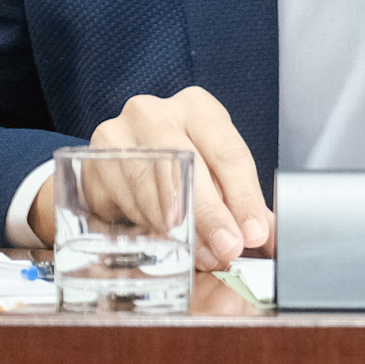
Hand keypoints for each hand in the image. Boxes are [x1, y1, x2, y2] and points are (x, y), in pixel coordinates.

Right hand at [29, 86, 272, 272]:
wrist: (118, 165)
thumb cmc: (177, 168)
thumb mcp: (214, 176)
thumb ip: (244, 205)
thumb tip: (272, 238)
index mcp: (197, 108)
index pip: (228, 152)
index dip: (244, 197)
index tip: (254, 233)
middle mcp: (155, 112)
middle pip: (187, 163)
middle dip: (210, 213)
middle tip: (227, 248)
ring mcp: (118, 134)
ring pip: (152, 186)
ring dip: (179, 228)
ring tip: (198, 255)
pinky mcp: (92, 162)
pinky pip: (122, 201)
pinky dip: (145, 228)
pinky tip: (162, 243)